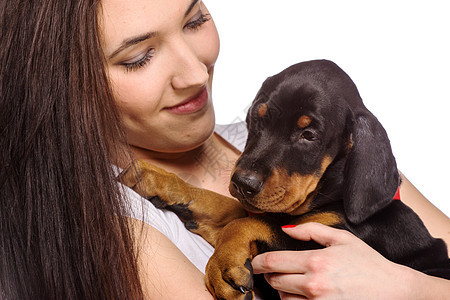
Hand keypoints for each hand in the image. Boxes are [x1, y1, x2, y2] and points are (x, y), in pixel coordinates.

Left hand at [251, 222, 418, 298]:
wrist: (394, 291)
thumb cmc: (368, 263)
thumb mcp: (342, 238)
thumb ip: (311, 230)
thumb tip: (286, 229)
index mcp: (316, 261)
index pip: (273, 262)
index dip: (258, 262)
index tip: (254, 262)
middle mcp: (314, 285)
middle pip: (275, 282)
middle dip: (272, 276)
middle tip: (277, 271)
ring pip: (284, 299)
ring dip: (284, 291)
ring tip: (296, 284)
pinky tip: (304, 295)